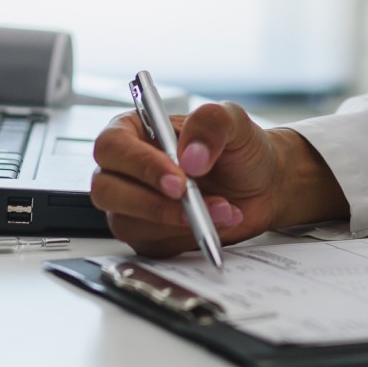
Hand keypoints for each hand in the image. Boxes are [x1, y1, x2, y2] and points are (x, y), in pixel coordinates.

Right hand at [89, 102, 345, 256]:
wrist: (262, 184)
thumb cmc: (239, 147)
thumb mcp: (234, 121)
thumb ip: (211, 123)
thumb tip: (190, 157)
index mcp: (135, 131)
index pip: (113, 146)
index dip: (139, 165)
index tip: (177, 180)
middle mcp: (126, 169)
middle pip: (105, 189)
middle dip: (150, 201)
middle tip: (192, 201)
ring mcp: (132, 205)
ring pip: (127, 223)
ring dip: (176, 221)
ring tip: (222, 209)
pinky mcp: (147, 235)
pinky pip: (151, 245)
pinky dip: (186, 238)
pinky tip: (217, 223)